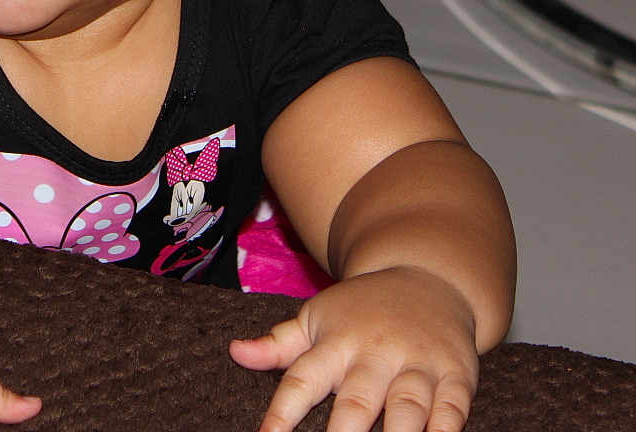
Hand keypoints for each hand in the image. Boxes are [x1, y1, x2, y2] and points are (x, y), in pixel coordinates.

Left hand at [229, 266, 479, 431]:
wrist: (427, 275)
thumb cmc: (362, 310)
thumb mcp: (317, 318)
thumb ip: (279, 343)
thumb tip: (234, 352)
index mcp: (335, 342)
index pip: (302, 380)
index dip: (282, 413)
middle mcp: (375, 353)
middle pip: (356, 402)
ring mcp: (417, 363)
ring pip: (407, 409)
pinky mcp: (457, 374)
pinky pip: (453, 411)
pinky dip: (445, 431)